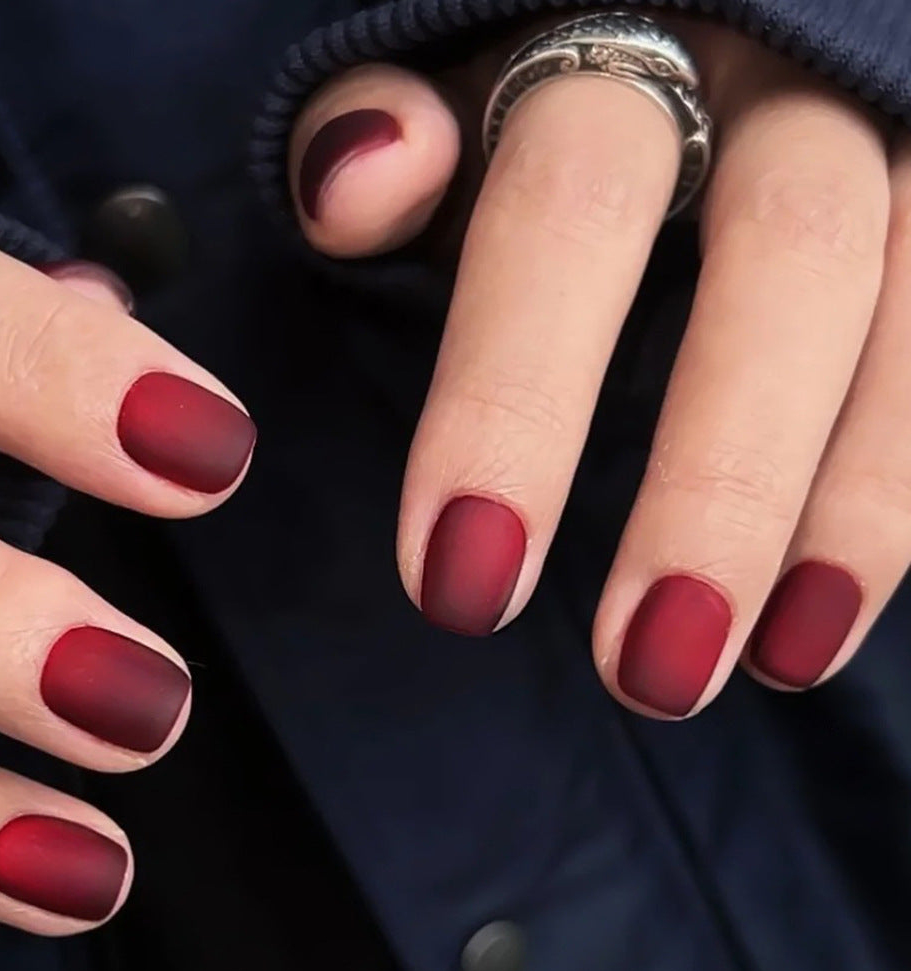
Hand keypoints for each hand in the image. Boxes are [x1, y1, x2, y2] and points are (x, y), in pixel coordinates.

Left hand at [289, 18, 907, 718]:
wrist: (689, 33)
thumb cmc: (533, 106)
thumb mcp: (444, 105)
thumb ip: (386, 136)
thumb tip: (352, 185)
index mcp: (616, 56)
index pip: (564, 215)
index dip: (515, 399)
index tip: (457, 584)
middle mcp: (783, 84)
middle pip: (790, 257)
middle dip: (720, 478)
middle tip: (648, 671)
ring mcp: (897, 139)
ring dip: (861, 507)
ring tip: (784, 662)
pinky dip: (908, 484)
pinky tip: (835, 604)